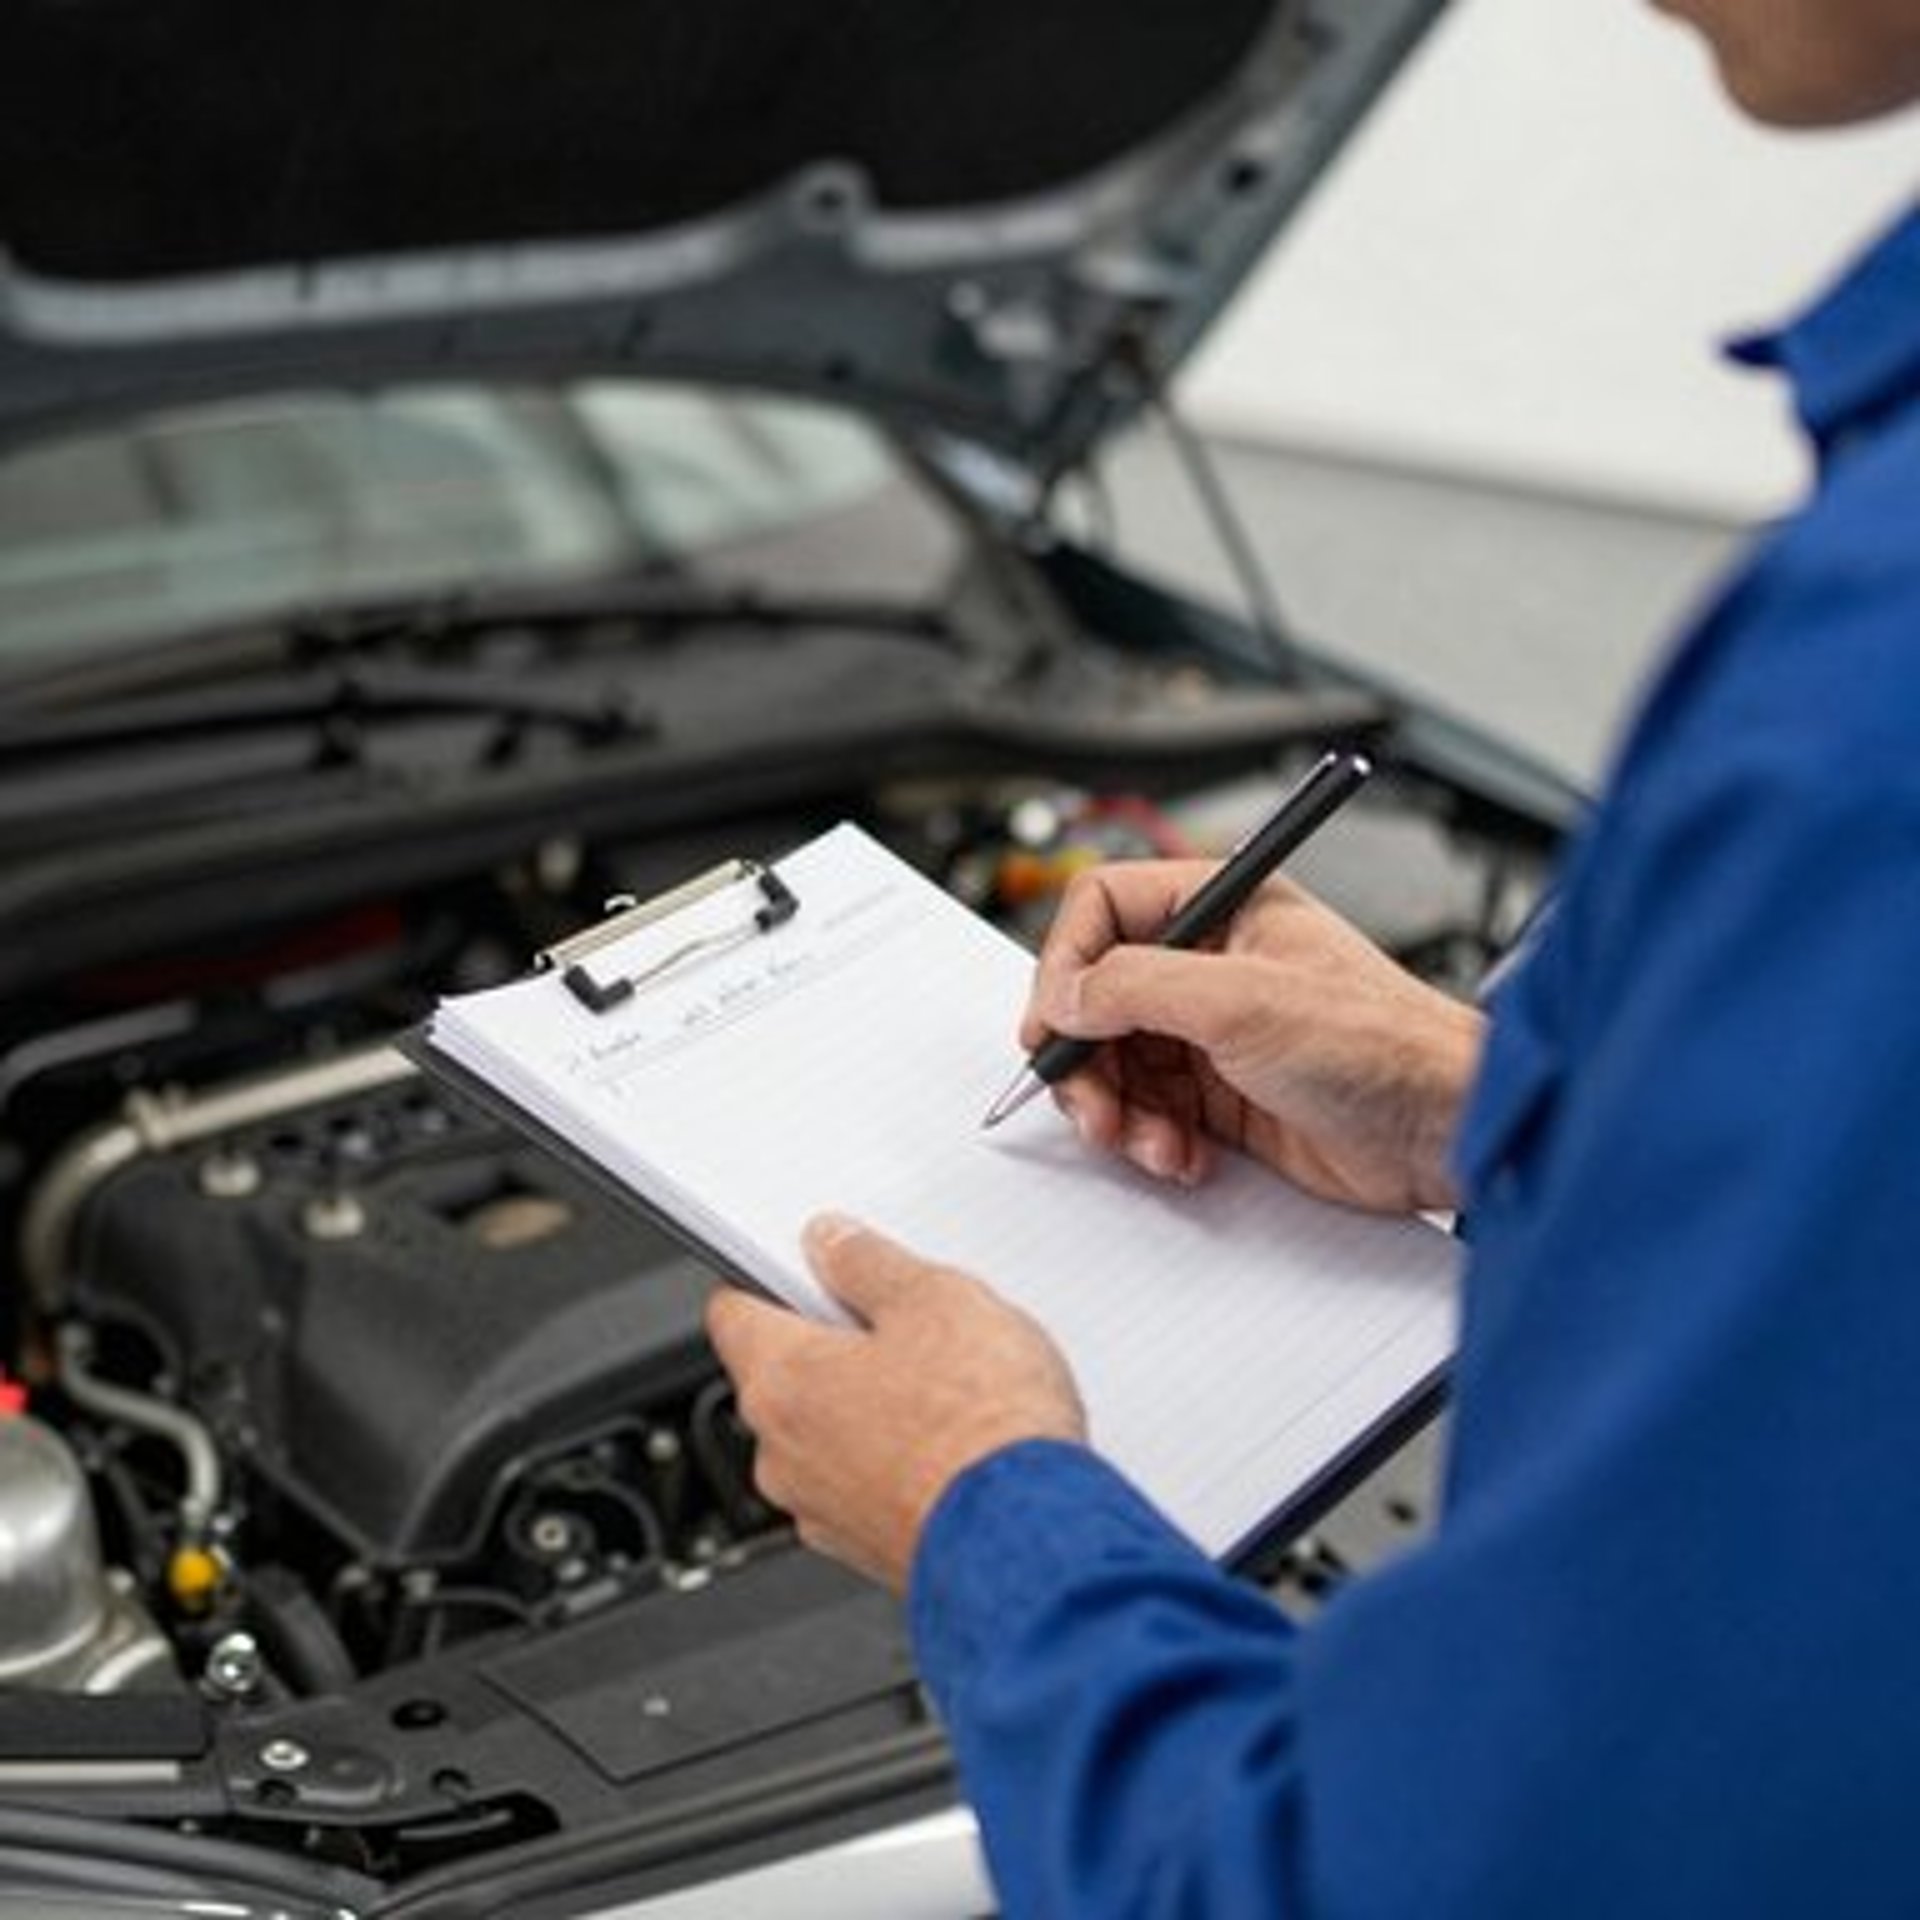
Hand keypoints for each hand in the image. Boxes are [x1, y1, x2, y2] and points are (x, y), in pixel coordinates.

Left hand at [704, 1214, 1085, 1591]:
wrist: (1030, 1541)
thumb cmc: (981, 1427)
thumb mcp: (935, 1299)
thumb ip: (870, 1265)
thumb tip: (833, 1245)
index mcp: (781, 1380)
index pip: (733, 1312)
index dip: (772, 1279)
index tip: (813, 1267)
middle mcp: (783, 1455)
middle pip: (785, 1377)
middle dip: (837, 1348)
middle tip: (908, 1324)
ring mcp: (823, 1513)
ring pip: (828, 1437)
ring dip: (870, 1411)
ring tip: (950, 1389)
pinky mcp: (868, 1553)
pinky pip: (866, 1488)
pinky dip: (896, 1465)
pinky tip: (957, 1447)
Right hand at [1025, 861, 1482, 1213]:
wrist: (1440, 1130)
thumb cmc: (1381, 1043)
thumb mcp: (1241, 999)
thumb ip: (1136, 987)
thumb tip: (1066, 995)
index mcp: (1221, 907)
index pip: (1103, 908)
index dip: (1066, 964)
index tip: (1054, 1023)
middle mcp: (1210, 964)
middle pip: (1096, 996)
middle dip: (1085, 1057)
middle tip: (1091, 1105)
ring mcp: (1213, 1033)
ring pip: (1115, 1062)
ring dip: (1116, 1109)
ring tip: (1145, 1141)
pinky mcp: (1221, 1097)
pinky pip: (1148, 1112)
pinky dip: (1149, 1140)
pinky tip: (1182, 1157)